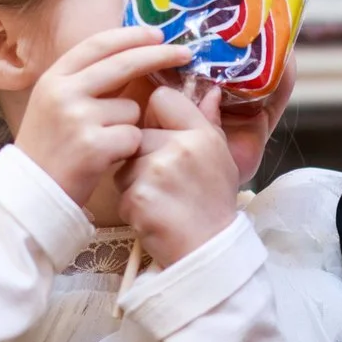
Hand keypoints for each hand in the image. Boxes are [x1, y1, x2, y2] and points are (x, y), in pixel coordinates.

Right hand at [16, 26, 192, 204]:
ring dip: (130, 126)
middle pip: (123, 64)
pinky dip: (128, 149)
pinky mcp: (93, 146)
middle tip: (184, 53)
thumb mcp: (56, 104)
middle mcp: (63, 92)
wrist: (31, 193)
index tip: (156, 34)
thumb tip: (133, 56)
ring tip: (103, 145)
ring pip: (131, 108)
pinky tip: (106, 160)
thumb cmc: (51, 149)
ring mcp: (77, 118)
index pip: (98, 44)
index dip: (131, 36)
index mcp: (54, 78)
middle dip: (158, 55)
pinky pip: (133, 136)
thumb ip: (86, 82)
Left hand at [117, 83, 241, 266]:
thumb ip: (209, 121)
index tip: (166, 137)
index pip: (161, 98)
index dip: (157, 117)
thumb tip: (212, 91)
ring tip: (161, 199)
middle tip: (165, 180)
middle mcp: (180, 146)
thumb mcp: (220, 157)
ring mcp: (157, 171)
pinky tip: (154, 215)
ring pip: (125, 163)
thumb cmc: (214, 203)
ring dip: (134, 181)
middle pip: (137, 134)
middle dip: (142, 156)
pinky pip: (121, 190)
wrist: (208, 250)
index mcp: (201, 133)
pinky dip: (132, 205)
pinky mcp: (139, 196)